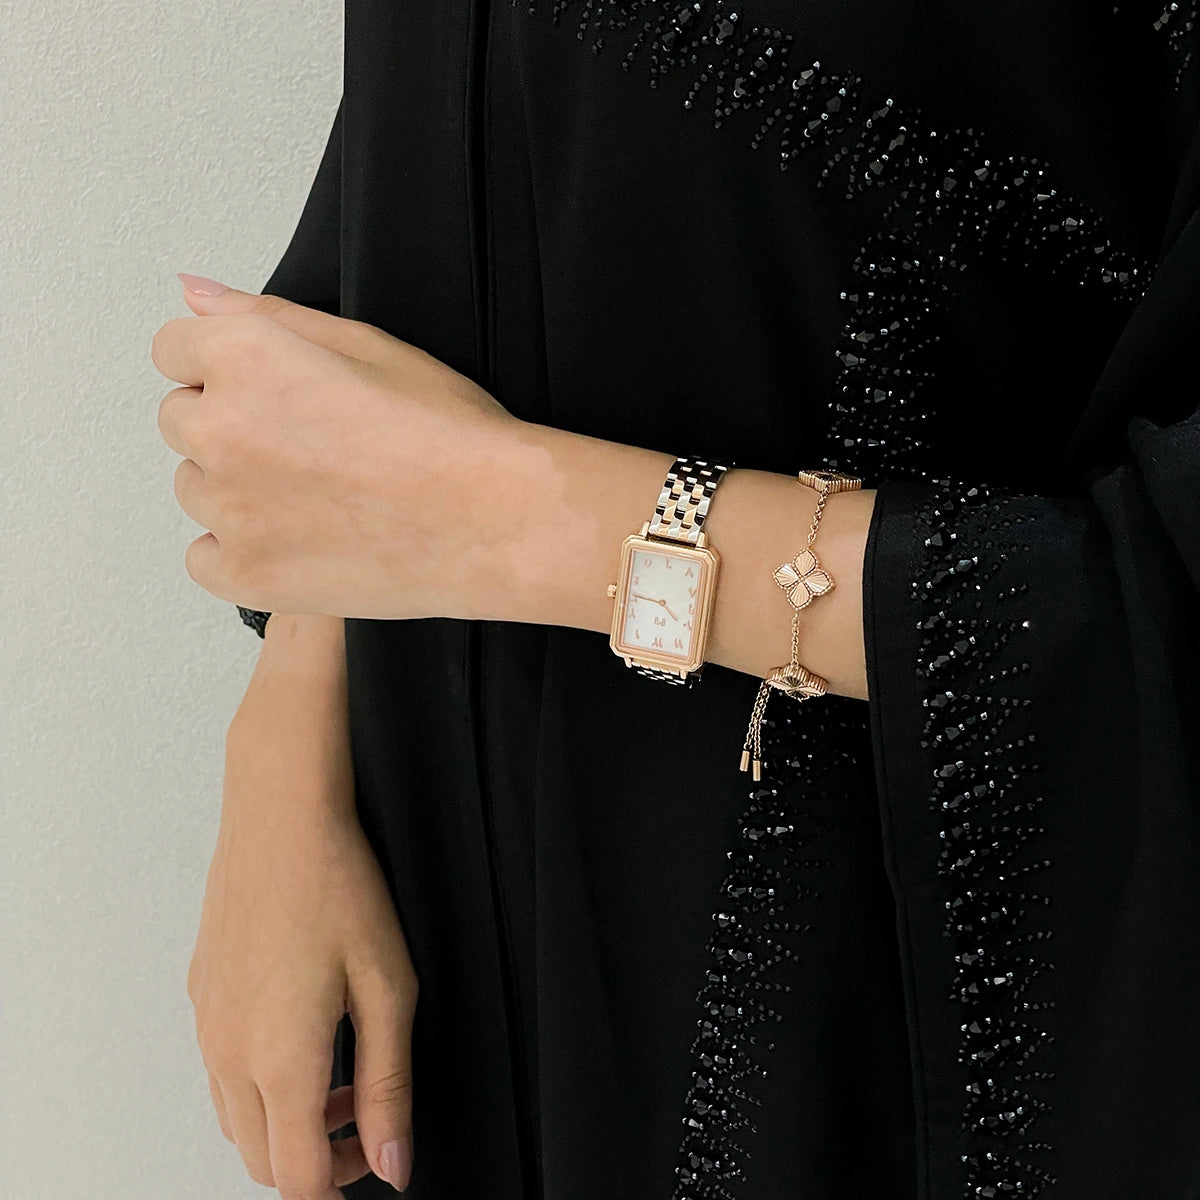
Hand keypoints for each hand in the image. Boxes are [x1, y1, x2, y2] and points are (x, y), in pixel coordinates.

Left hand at [152, 274, 534, 621]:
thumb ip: (266, 314)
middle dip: (230, 427)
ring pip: (195, 490)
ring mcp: (229, 509)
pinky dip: (242, 553)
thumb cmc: (449, 435)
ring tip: (318, 497)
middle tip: (310, 448)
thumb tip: (194, 293)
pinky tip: (300, 540)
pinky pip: (205, 559)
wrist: (494, 522)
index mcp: (246, 357)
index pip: (174, 349)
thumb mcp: (368, 345)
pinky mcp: (245, 574)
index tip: (271, 393)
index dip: (227, 368)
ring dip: (237, 491)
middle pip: (182, 421)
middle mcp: (222, 429)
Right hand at [188, 688, 417, 1197]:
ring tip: (340, 1074)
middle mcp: (229, 1053)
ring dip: (286, 1124)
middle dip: (316, 1161)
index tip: (376, 1159)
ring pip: (236, 1121)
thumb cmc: (341, 887)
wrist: (281, 815)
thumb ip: (390, 1084)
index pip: (299, 1180)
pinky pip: (221, 1072)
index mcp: (280, 1059)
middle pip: (260, 1161)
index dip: (343, 1186)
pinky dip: (259, 1085)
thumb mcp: (390, 987)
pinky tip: (303, 1033)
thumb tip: (393, 1161)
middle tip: (366, 1116)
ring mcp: (206, 1024)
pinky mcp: (200, 996)